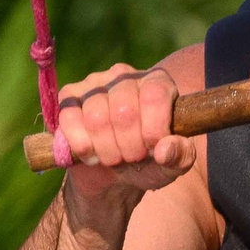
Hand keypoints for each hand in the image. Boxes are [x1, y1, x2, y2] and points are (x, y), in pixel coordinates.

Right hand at [50, 63, 191, 208]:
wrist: (114, 173)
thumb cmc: (149, 163)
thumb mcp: (172, 165)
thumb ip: (181, 156)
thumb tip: (165, 149)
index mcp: (157, 83)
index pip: (154, 96)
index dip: (153, 130)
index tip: (153, 150)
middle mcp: (125, 75)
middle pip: (124, 111)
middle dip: (130, 148)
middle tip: (133, 158)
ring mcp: (95, 83)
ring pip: (96, 118)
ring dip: (107, 151)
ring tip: (115, 158)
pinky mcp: (69, 97)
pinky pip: (68, 118)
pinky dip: (82, 146)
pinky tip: (92, 154)